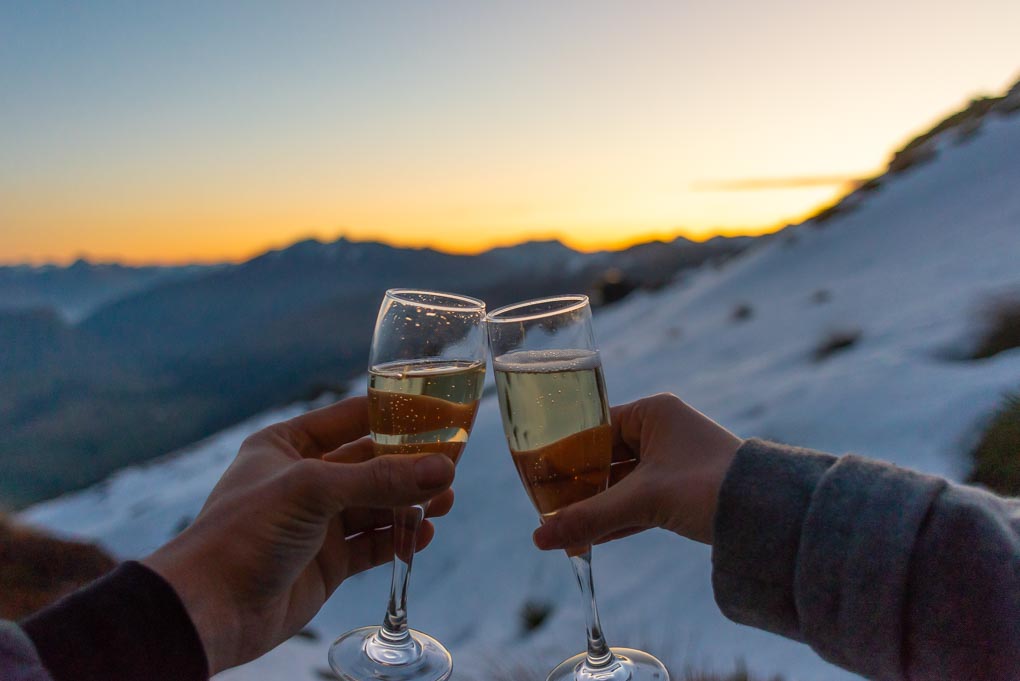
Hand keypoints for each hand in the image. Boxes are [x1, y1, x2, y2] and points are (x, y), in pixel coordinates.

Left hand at [141, 396, 455, 673]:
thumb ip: (381, 480)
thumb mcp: (313, 491)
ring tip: (445, 500)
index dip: (394, 414)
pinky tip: (423, 535)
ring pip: (377, 505)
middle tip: (450, 464)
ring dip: (410, 503)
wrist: (211, 609)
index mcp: (287, 445)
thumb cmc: (245, 532)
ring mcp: (317, 523)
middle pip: (371, 464)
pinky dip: (400, 538)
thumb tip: (442, 470)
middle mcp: (304, 480)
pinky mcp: (328, 563)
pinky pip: (373, 544)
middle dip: (410, 465)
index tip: (438, 411)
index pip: (351, 417)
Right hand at [533, 393, 741, 549]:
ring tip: (561, 526)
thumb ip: (589, 518)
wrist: (769, 516)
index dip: (565, 453)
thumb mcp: (643, 500)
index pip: (594, 428)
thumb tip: (539, 538)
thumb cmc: (708, 488)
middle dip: (577, 486)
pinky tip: (589, 537)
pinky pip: (637, 502)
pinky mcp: (681, 492)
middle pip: (605, 458)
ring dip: (595, 506)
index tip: (538, 475)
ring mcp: (673, 463)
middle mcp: (663, 431)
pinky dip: (615, 518)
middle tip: (546, 506)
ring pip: (620, 483)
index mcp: (654, 413)